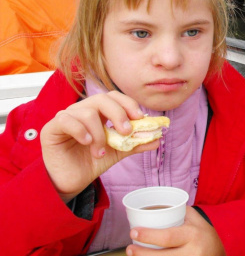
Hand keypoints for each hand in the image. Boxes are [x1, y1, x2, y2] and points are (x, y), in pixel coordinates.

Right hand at [40, 91, 157, 202]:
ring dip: (99, 133)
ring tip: (100, 151)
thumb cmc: (90, 162)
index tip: (140, 118)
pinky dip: (80, 131)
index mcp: (99, 112)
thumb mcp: (118, 152)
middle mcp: (82, 110)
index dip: (128, 103)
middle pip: (102, 98)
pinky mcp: (52, 128)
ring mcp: (66, 117)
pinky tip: (87, 143)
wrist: (70, 182)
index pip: (115, 97)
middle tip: (126, 131)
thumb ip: (135, 144)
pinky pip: (66, 120)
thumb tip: (157, 138)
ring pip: (87, 111)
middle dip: (118, 113)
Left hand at [126, 206, 225, 255]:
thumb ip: (181, 212)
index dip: (148, 235)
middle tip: (129, 248)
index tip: (133, 231)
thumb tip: (157, 206)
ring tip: (133, 255)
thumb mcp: (197, 221)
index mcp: (193, 235)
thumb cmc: (205, 236)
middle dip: (141, 253)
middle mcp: (192, 252)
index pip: (168, 237)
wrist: (219, 255)